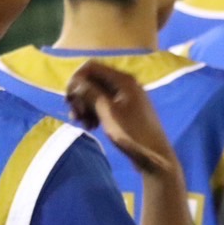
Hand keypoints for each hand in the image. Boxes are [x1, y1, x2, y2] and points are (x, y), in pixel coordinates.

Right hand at [66, 60, 177, 175]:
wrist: (154, 157)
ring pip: (97, 94)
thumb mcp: (107, 112)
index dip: (76, 80)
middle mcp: (126, 84)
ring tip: (82, 124)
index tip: (69, 99)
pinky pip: (105, 104)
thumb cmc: (132, 134)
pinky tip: (91, 126)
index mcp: (123, 80)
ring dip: (86, 106)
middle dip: (80, 96)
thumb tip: (75, 81)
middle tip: (75, 115)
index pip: (91, 67)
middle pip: (93, 80)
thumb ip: (90, 93)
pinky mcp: (126, 110)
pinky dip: (95, 113)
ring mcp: (127, 97)